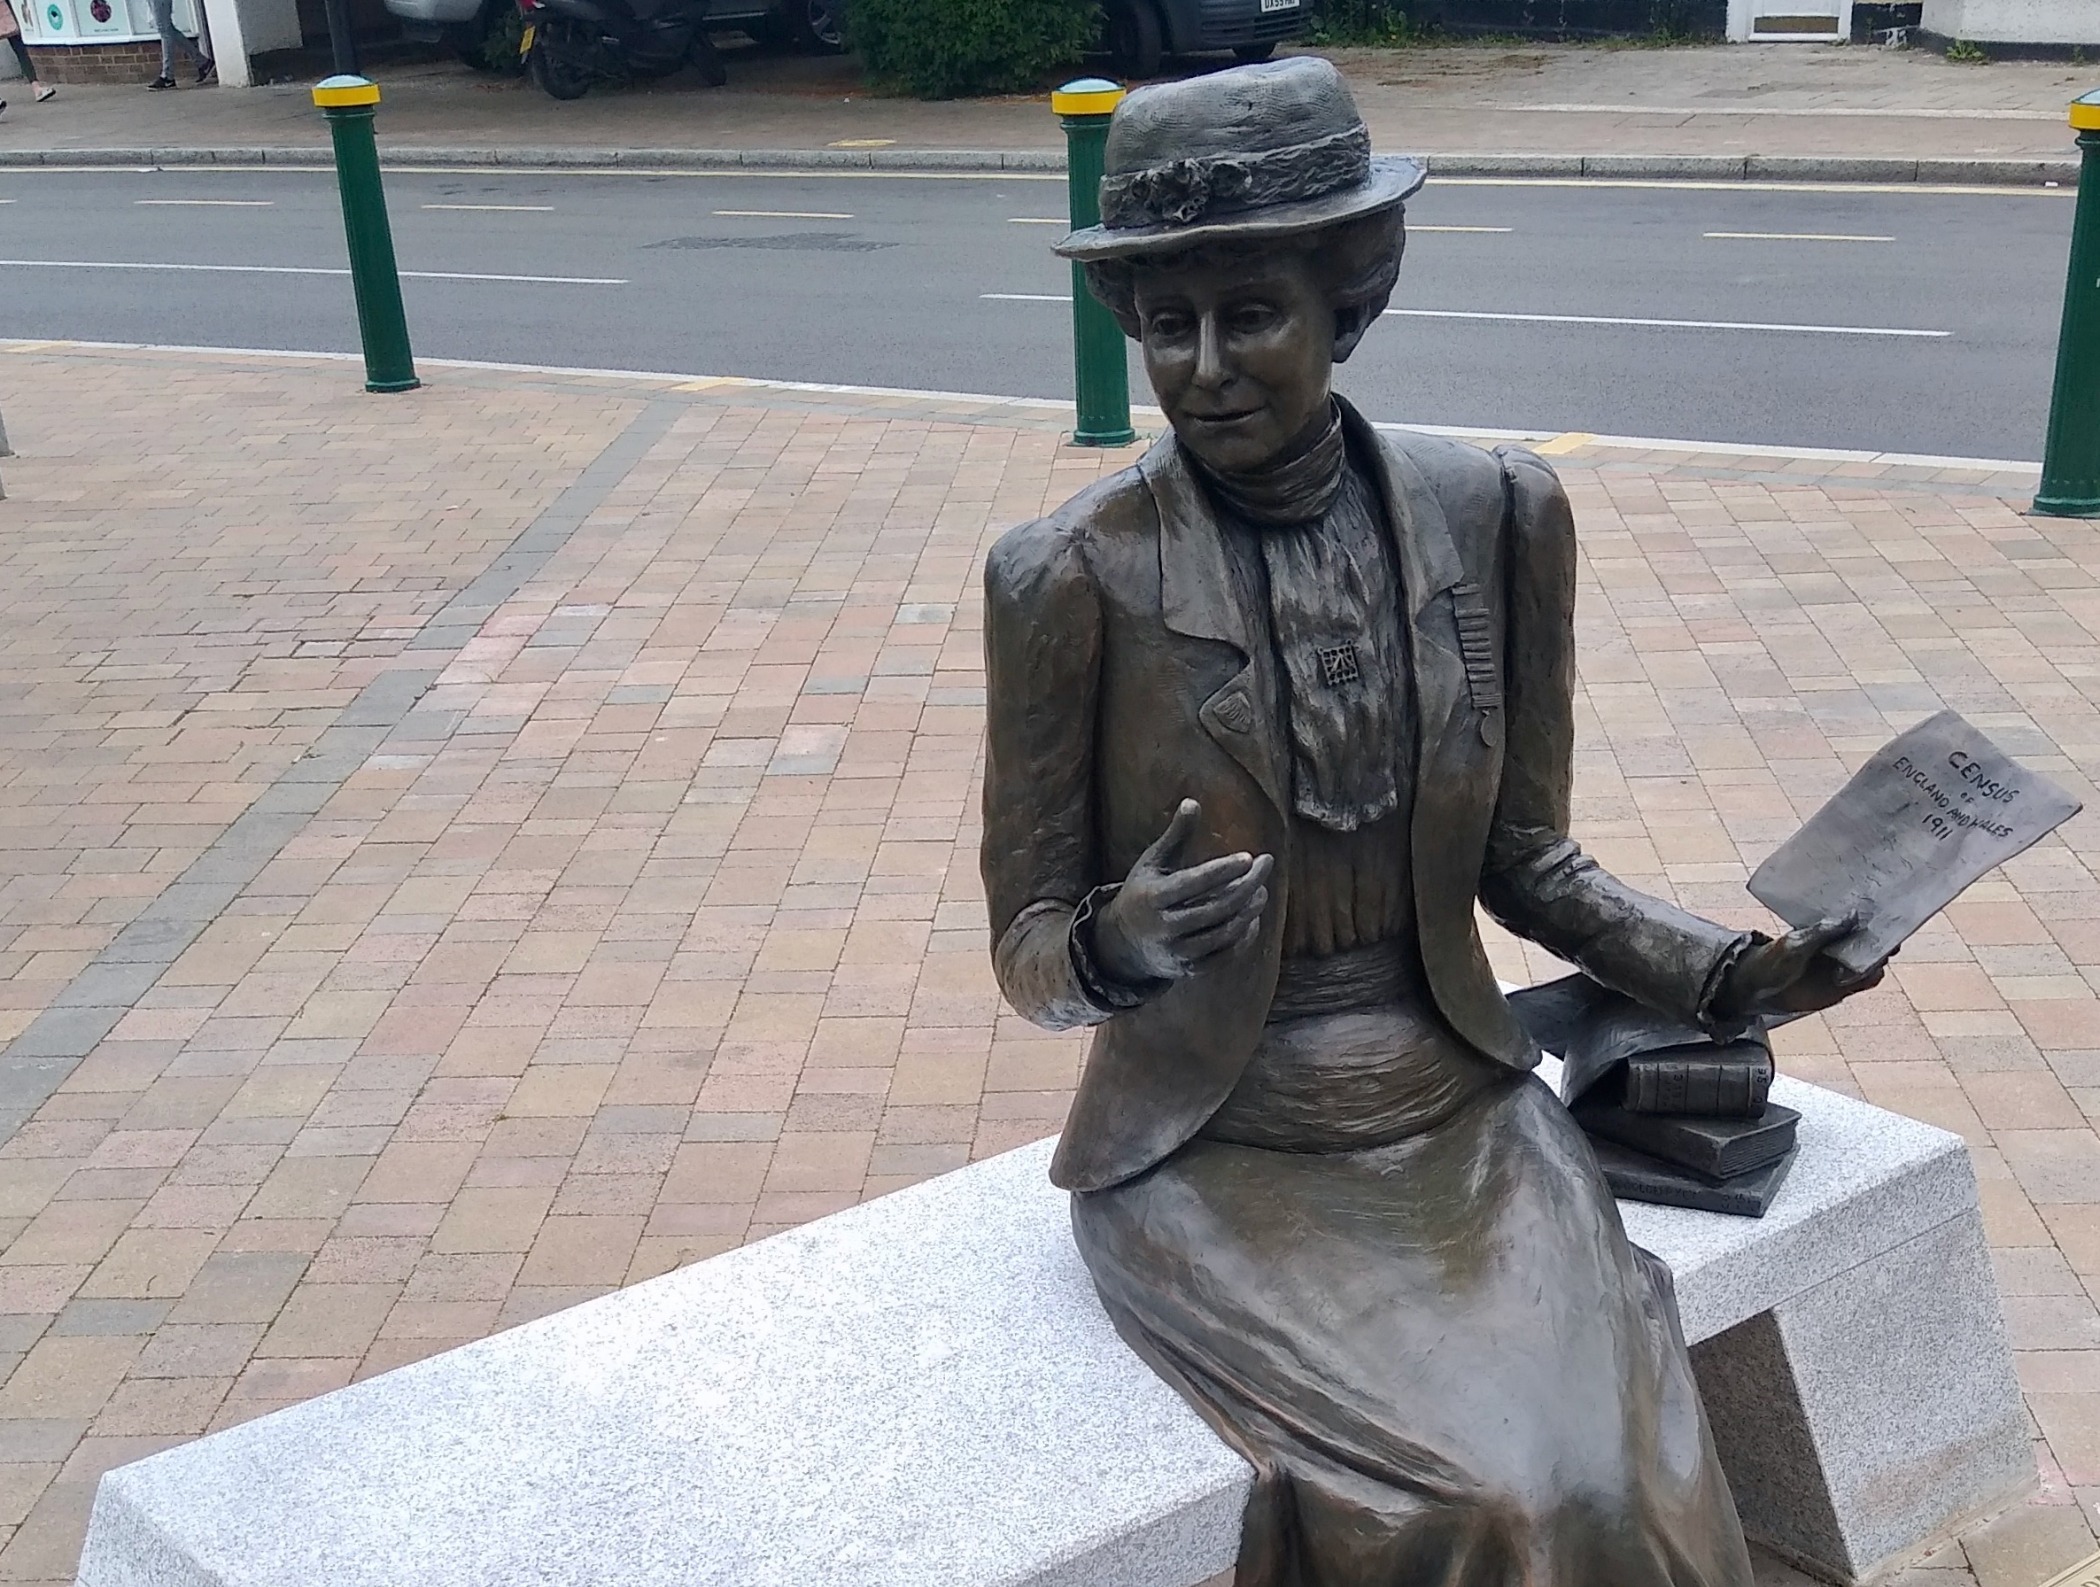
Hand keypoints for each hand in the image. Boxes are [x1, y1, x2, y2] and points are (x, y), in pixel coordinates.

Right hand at [1093, 799, 1273, 985]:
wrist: (1123, 943)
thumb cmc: (1143, 892)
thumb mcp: (1152, 863)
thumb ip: (1175, 836)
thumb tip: (1193, 801)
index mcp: (1153, 898)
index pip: (1194, 883)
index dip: (1223, 870)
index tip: (1249, 857)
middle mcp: (1165, 928)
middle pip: (1216, 908)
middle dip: (1246, 886)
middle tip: (1266, 865)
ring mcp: (1178, 952)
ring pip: (1224, 933)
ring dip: (1249, 910)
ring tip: (1262, 890)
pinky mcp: (1190, 969)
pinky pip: (1224, 954)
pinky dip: (1243, 936)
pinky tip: (1252, 916)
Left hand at [1715, 916, 1888, 1023]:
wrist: (1757, 989)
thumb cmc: (1772, 960)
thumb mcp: (1796, 944)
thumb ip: (1823, 932)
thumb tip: (1852, 915)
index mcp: (1827, 930)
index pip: (1856, 922)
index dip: (1872, 918)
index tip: (1887, 913)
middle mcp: (1839, 946)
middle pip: (1870, 940)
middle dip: (1882, 937)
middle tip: (1893, 935)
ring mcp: (1843, 966)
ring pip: (1872, 960)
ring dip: (1879, 958)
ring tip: (1884, 954)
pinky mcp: (1843, 987)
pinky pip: (1865, 980)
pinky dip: (1871, 977)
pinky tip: (1871, 973)